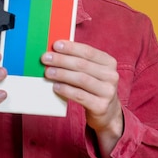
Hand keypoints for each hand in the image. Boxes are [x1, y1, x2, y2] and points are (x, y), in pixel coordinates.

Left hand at [42, 40, 124, 157]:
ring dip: (62, 74)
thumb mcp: (92, 71)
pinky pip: (80, 95)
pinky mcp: (101, 106)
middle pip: (83, 64)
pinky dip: (66, 90)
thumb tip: (54, 51)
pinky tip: (56, 86)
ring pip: (81, 79)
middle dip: (61, 60)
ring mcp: (108, 91)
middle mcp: (111, 75)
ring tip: (48, 72)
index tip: (55, 45)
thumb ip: (78, 60)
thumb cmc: (93, 86)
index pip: (88, 51)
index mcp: (109, 62)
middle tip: (45, 58)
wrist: (107, 112)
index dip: (71, 47)